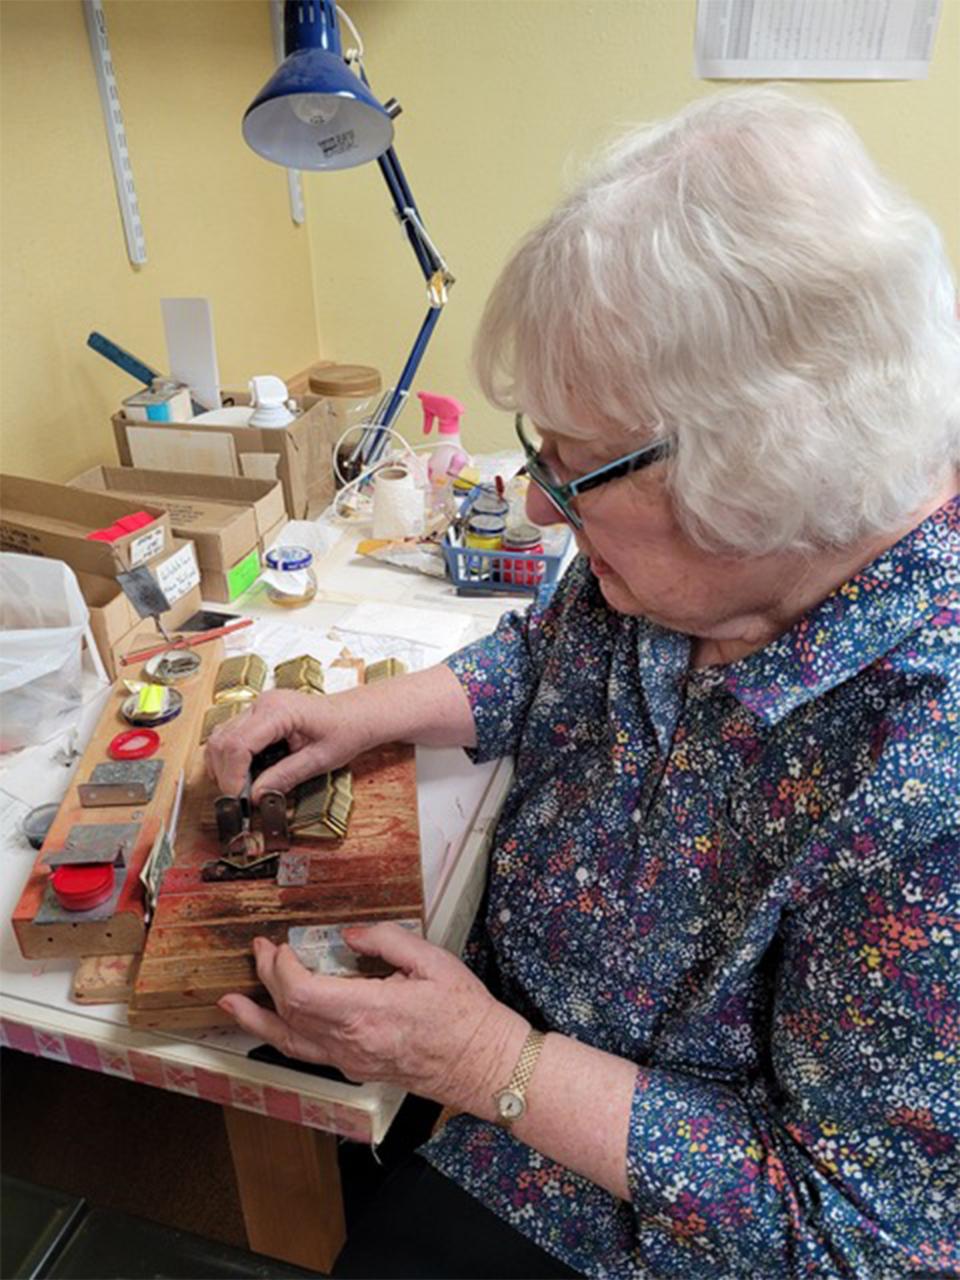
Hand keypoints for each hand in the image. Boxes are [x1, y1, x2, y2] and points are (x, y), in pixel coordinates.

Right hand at [205, 688, 375, 798]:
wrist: (358, 715)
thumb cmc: (345, 731)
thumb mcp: (319, 760)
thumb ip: (285, 777)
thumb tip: (254, 797)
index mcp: (278, 710)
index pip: (237, 745)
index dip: (231, 776)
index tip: (238, 800)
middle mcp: (263, 703)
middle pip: (222, 740)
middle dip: (224, 774)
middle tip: (239, 800)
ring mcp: (258, 706)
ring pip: (220, 737)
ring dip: (223, 766)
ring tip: (243, 789)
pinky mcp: (258, 715)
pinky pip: (231, 735)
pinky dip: (230, 758)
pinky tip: (246, 775)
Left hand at [218, 924, 527, 1114]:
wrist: (483, 1064)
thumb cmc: (464, 1014)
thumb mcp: (432, 961)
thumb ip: (386, 941)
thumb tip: (348, 937)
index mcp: (368, 1013)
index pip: (301, 993)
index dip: (280, 968)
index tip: (280, 945)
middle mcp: (352, 1043)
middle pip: (289, 1013)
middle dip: (267, 979)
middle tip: (259, 951)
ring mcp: (352, 1061)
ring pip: (290, 1042)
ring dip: (259, 1018)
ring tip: (232, 1003)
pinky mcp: (357, 1069)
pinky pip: (309, 1053)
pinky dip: (284, 1034)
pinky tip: (275, 1023)